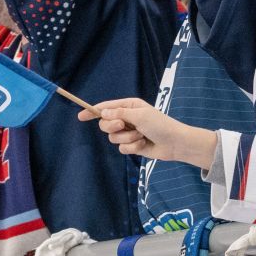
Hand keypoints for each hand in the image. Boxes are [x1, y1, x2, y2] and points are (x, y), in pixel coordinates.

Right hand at [78, 97, 217, 168]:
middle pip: (105, 124)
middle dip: (113, 126)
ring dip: (127, 138)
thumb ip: (119, 113)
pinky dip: (132, 147)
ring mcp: (129, 132)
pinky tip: (143, 145)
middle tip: (123, 125)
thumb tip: (103, 112)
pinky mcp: (132, 145)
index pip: (106, 107)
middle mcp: (127, 118)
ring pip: (113, 138)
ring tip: (140, 136)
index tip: (81, 116)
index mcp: (129, 106)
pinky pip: (122, 148)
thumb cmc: (160, 125)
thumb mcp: (139, 115)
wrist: (174, 143)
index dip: (93, 111)